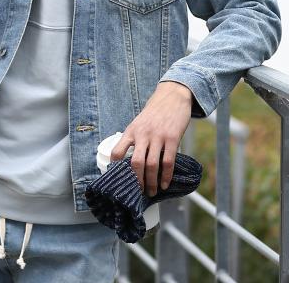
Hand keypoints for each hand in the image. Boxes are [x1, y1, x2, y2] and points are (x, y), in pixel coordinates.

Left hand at [110, 81, 192, 196]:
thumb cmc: (155, 112)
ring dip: (151, 182)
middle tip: (139, 192)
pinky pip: (168, 161)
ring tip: (152, 191)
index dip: (115, 168)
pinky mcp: (172, 138)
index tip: (118, 179)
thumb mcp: (139, 122)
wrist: (172, 96)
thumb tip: (131, 162)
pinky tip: (165, 183)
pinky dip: (166, 176)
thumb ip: (135, 139)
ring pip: (151, 165)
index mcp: (131, 131)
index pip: (117, 151)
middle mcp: (142, 134)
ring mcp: (158, 136)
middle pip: (135, 163)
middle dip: (137, 182)